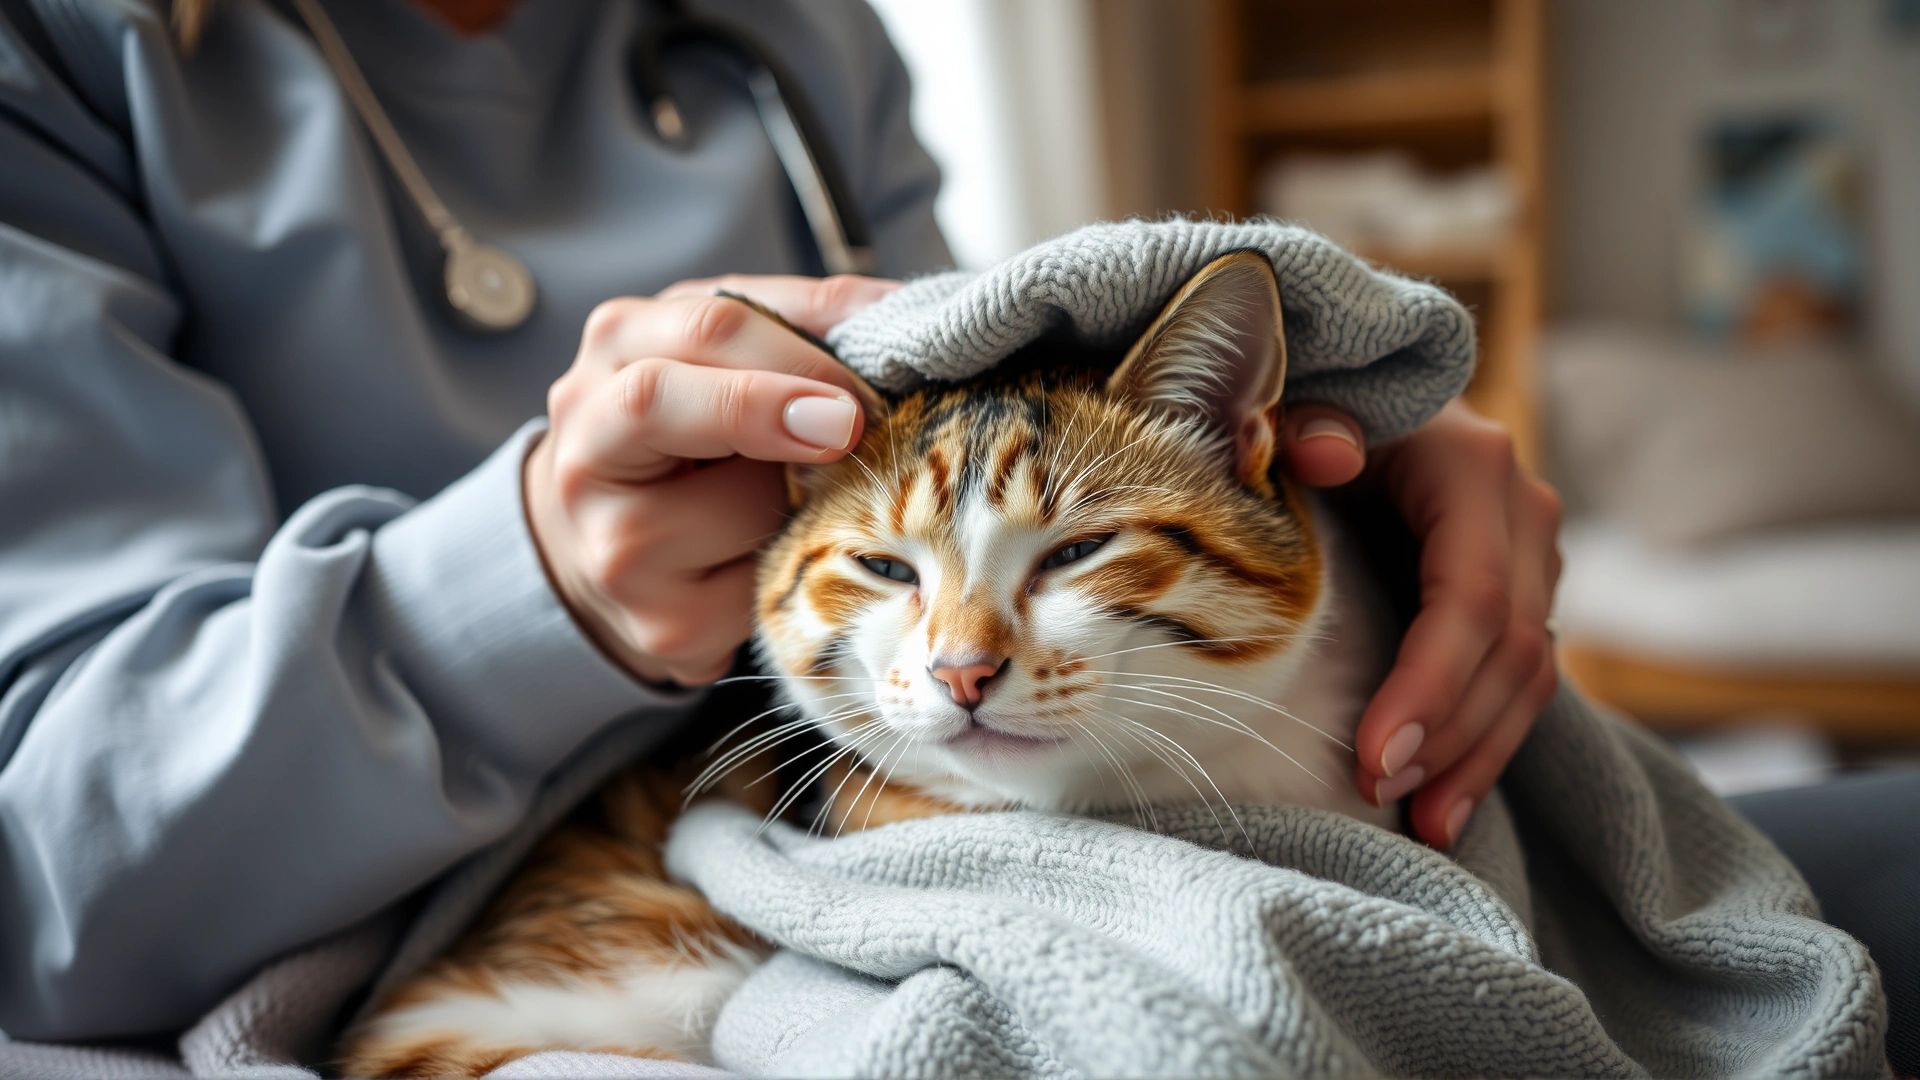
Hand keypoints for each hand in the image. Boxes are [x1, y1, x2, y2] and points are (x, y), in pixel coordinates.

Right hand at [525, 274, 897, 685]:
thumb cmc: (699, 434)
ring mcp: (613, 548)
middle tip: (848, 427)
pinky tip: (782, 558)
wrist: (622, 546)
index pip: (701, 330)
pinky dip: (798, 569)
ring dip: (797, 502)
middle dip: (766, 409)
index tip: (858, 385)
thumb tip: (902, 308)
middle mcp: (587, 448)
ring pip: (739, 512)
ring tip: (793, 499)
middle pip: (660, 402)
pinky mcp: (662, 628)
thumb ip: (806, 320)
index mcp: (615, 353)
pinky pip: (766, 591)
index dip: (794, 355)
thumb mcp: (735, 355)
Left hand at [1278, 401, 1563, 848]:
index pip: (1468, 596)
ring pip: (1527, 677)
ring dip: (1476, 758)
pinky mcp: (1520, 598)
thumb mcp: (1302, 405)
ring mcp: (1529, 560)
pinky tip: (1443, 803)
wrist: (1361, 404)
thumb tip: (1323, 452)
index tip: (1374, 753)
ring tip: (1421, 823)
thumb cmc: (1314, 410)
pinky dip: (1484, 747)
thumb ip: (1303, 424)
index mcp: (1472, 465)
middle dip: (1449, 734)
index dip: (1430, 682)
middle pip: (1509, 648)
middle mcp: (1520, 514)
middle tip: (1380, 793)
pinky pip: (1518, 684)